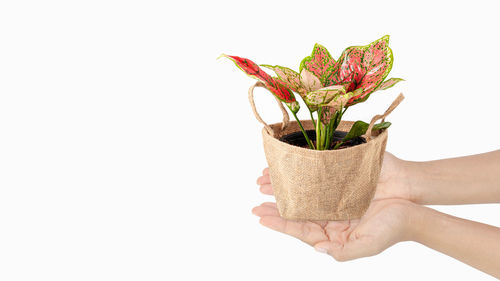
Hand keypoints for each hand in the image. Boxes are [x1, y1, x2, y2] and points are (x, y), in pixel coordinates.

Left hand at [253, 151, 416, 260]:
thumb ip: (343, 251)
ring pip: (303, 190)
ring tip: (264, 179)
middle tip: (256, 196)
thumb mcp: (368, 244)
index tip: (260, 217)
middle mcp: (330, 213)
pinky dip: (302, 169)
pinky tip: (290, 165)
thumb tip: (318, 249)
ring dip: (284, 185)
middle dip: (275, 203)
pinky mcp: (341, 177)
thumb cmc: (393, 227)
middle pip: (297, 209)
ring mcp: (334, 194)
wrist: (413, 201)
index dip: (279, 223)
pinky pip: (317, 173)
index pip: (300, 228)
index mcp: (332, 231)